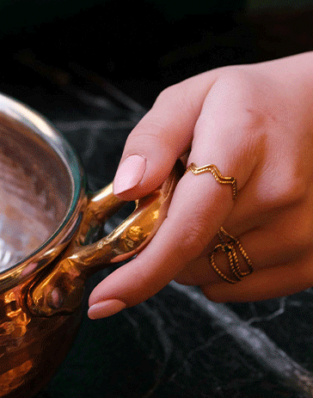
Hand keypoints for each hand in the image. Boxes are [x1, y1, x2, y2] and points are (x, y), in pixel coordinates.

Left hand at [86, 52, 312, 317]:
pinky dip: (218, 267)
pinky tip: (230, 227)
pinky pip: (242, 287)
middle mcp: (280, 191)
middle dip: (156, 238)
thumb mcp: (189, 98)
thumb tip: (126, 187)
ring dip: (188, 253)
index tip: (104, 299)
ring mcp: (304, 229)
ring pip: (212, 275)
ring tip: (210, 203)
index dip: (143, 270)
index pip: (189, 223)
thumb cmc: (249, 102)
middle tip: (170, 197)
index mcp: (240, 142)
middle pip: (191, 253)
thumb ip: (151, 140)